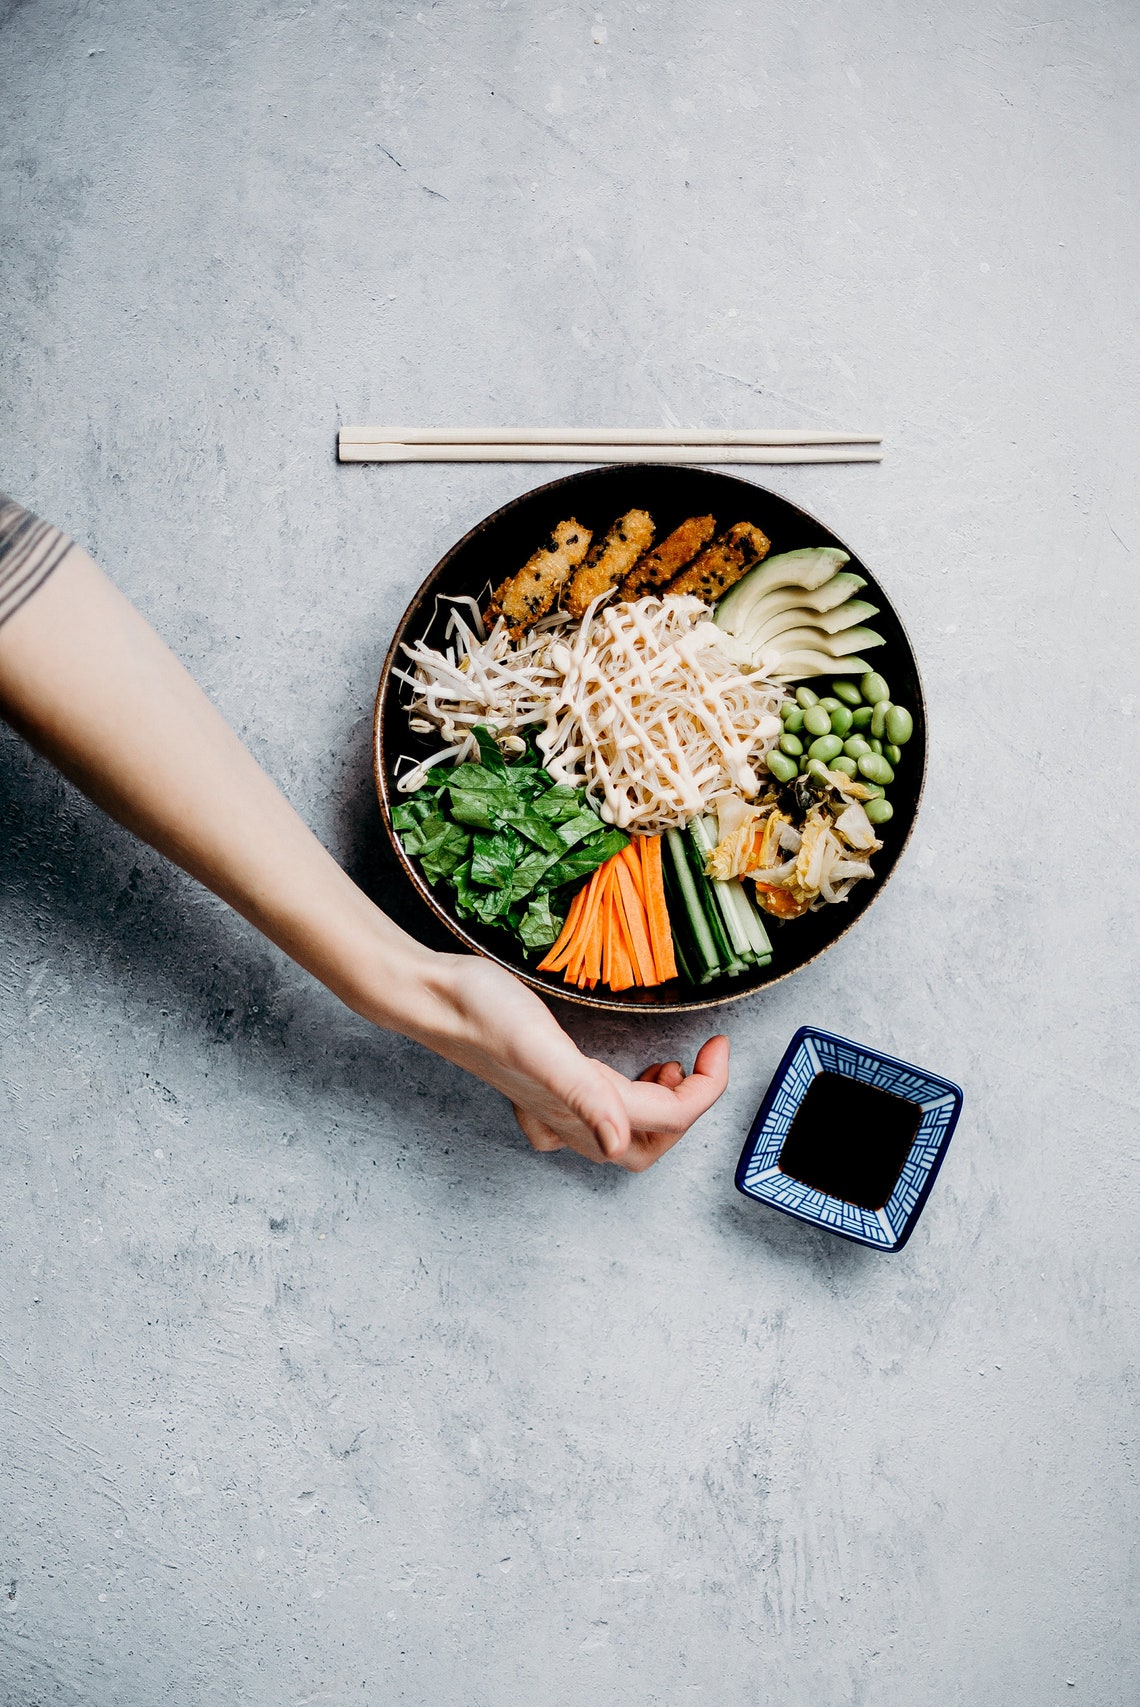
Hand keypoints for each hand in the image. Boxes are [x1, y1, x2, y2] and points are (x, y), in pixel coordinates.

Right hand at [412, 955, 729, 1170]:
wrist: (428, 993)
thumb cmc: (478, 1012)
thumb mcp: (537, 1045)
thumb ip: (581, 1093)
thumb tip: (620, 1143)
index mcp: (581, 1103)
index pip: (668, 1117)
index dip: (708, 1088)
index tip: (719, 1045)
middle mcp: (568, 1112)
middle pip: (647, 1144)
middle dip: (685, 1112)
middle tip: (697, 1062)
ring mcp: (551, 1102)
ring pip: (619, 1130)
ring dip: (656, 1109)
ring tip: (668, 1065)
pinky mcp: (538, 1082)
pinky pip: (586, 1112)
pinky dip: (615, 1102)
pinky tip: (611, 1075)